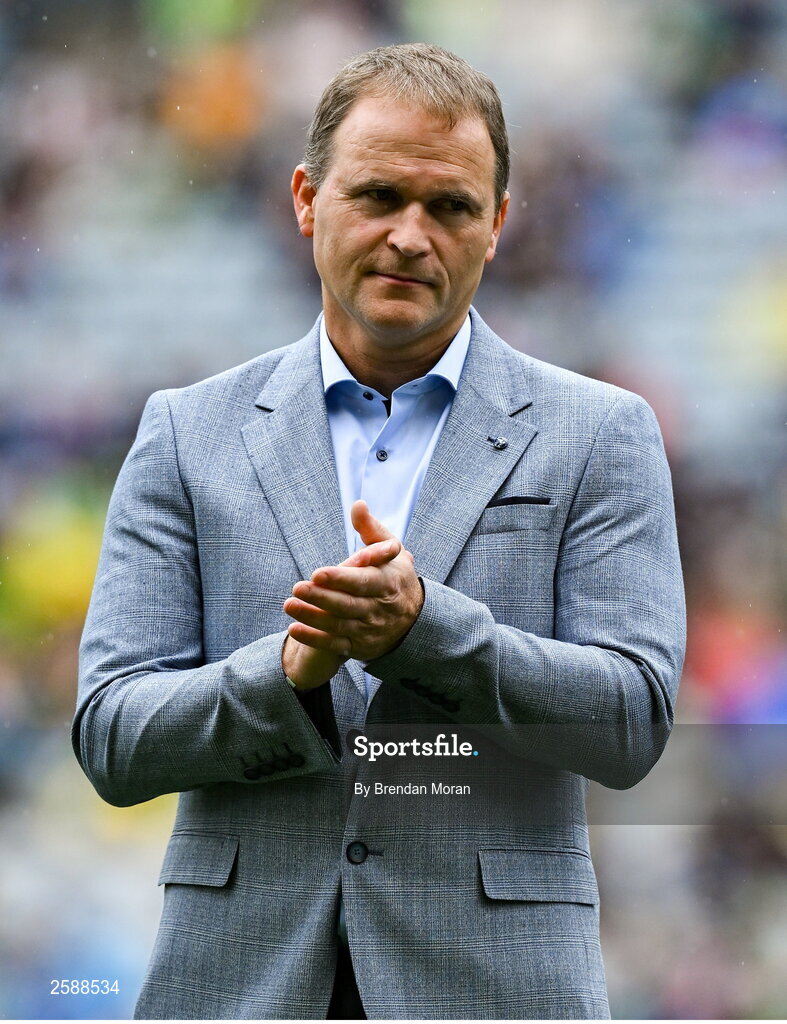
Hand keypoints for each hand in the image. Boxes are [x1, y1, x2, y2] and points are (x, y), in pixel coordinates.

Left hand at [283, 500, 423, 669]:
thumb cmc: (395, 576)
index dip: (340, 579)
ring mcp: (369, 629)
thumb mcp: (391, 551)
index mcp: (387, 582)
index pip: (362, 582)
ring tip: (289, 605)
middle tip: (297, 587)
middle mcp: (379, 608)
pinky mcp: (360, 646)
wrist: (415, 619)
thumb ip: (371, 529)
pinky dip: (315, 639)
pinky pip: (336, 645)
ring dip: (312, 617)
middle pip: (348, 605)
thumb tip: (357, 505)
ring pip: (339, 625)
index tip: (318, 573)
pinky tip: (295, 629)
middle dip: (322, 598)